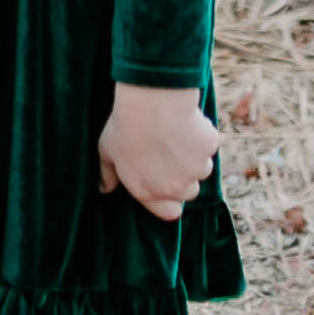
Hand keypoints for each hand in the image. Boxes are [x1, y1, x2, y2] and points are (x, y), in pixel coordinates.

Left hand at [97, 84, 218, 223]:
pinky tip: (187, 121)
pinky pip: (209, 145)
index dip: (170, 200)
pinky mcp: (209, 148)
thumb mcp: (107, 151)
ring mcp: (196, 169)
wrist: (151, 101)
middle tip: (171, 154)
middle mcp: (175, 187)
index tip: (166, 183)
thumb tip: (104, 189)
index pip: (170, 213)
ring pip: (202, 169)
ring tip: (178, 136)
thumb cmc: (126, 125)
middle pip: (189, 192)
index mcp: (149, 192)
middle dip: (184, 177)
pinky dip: (202, 136)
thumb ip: (108, 174)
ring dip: (195, 157)